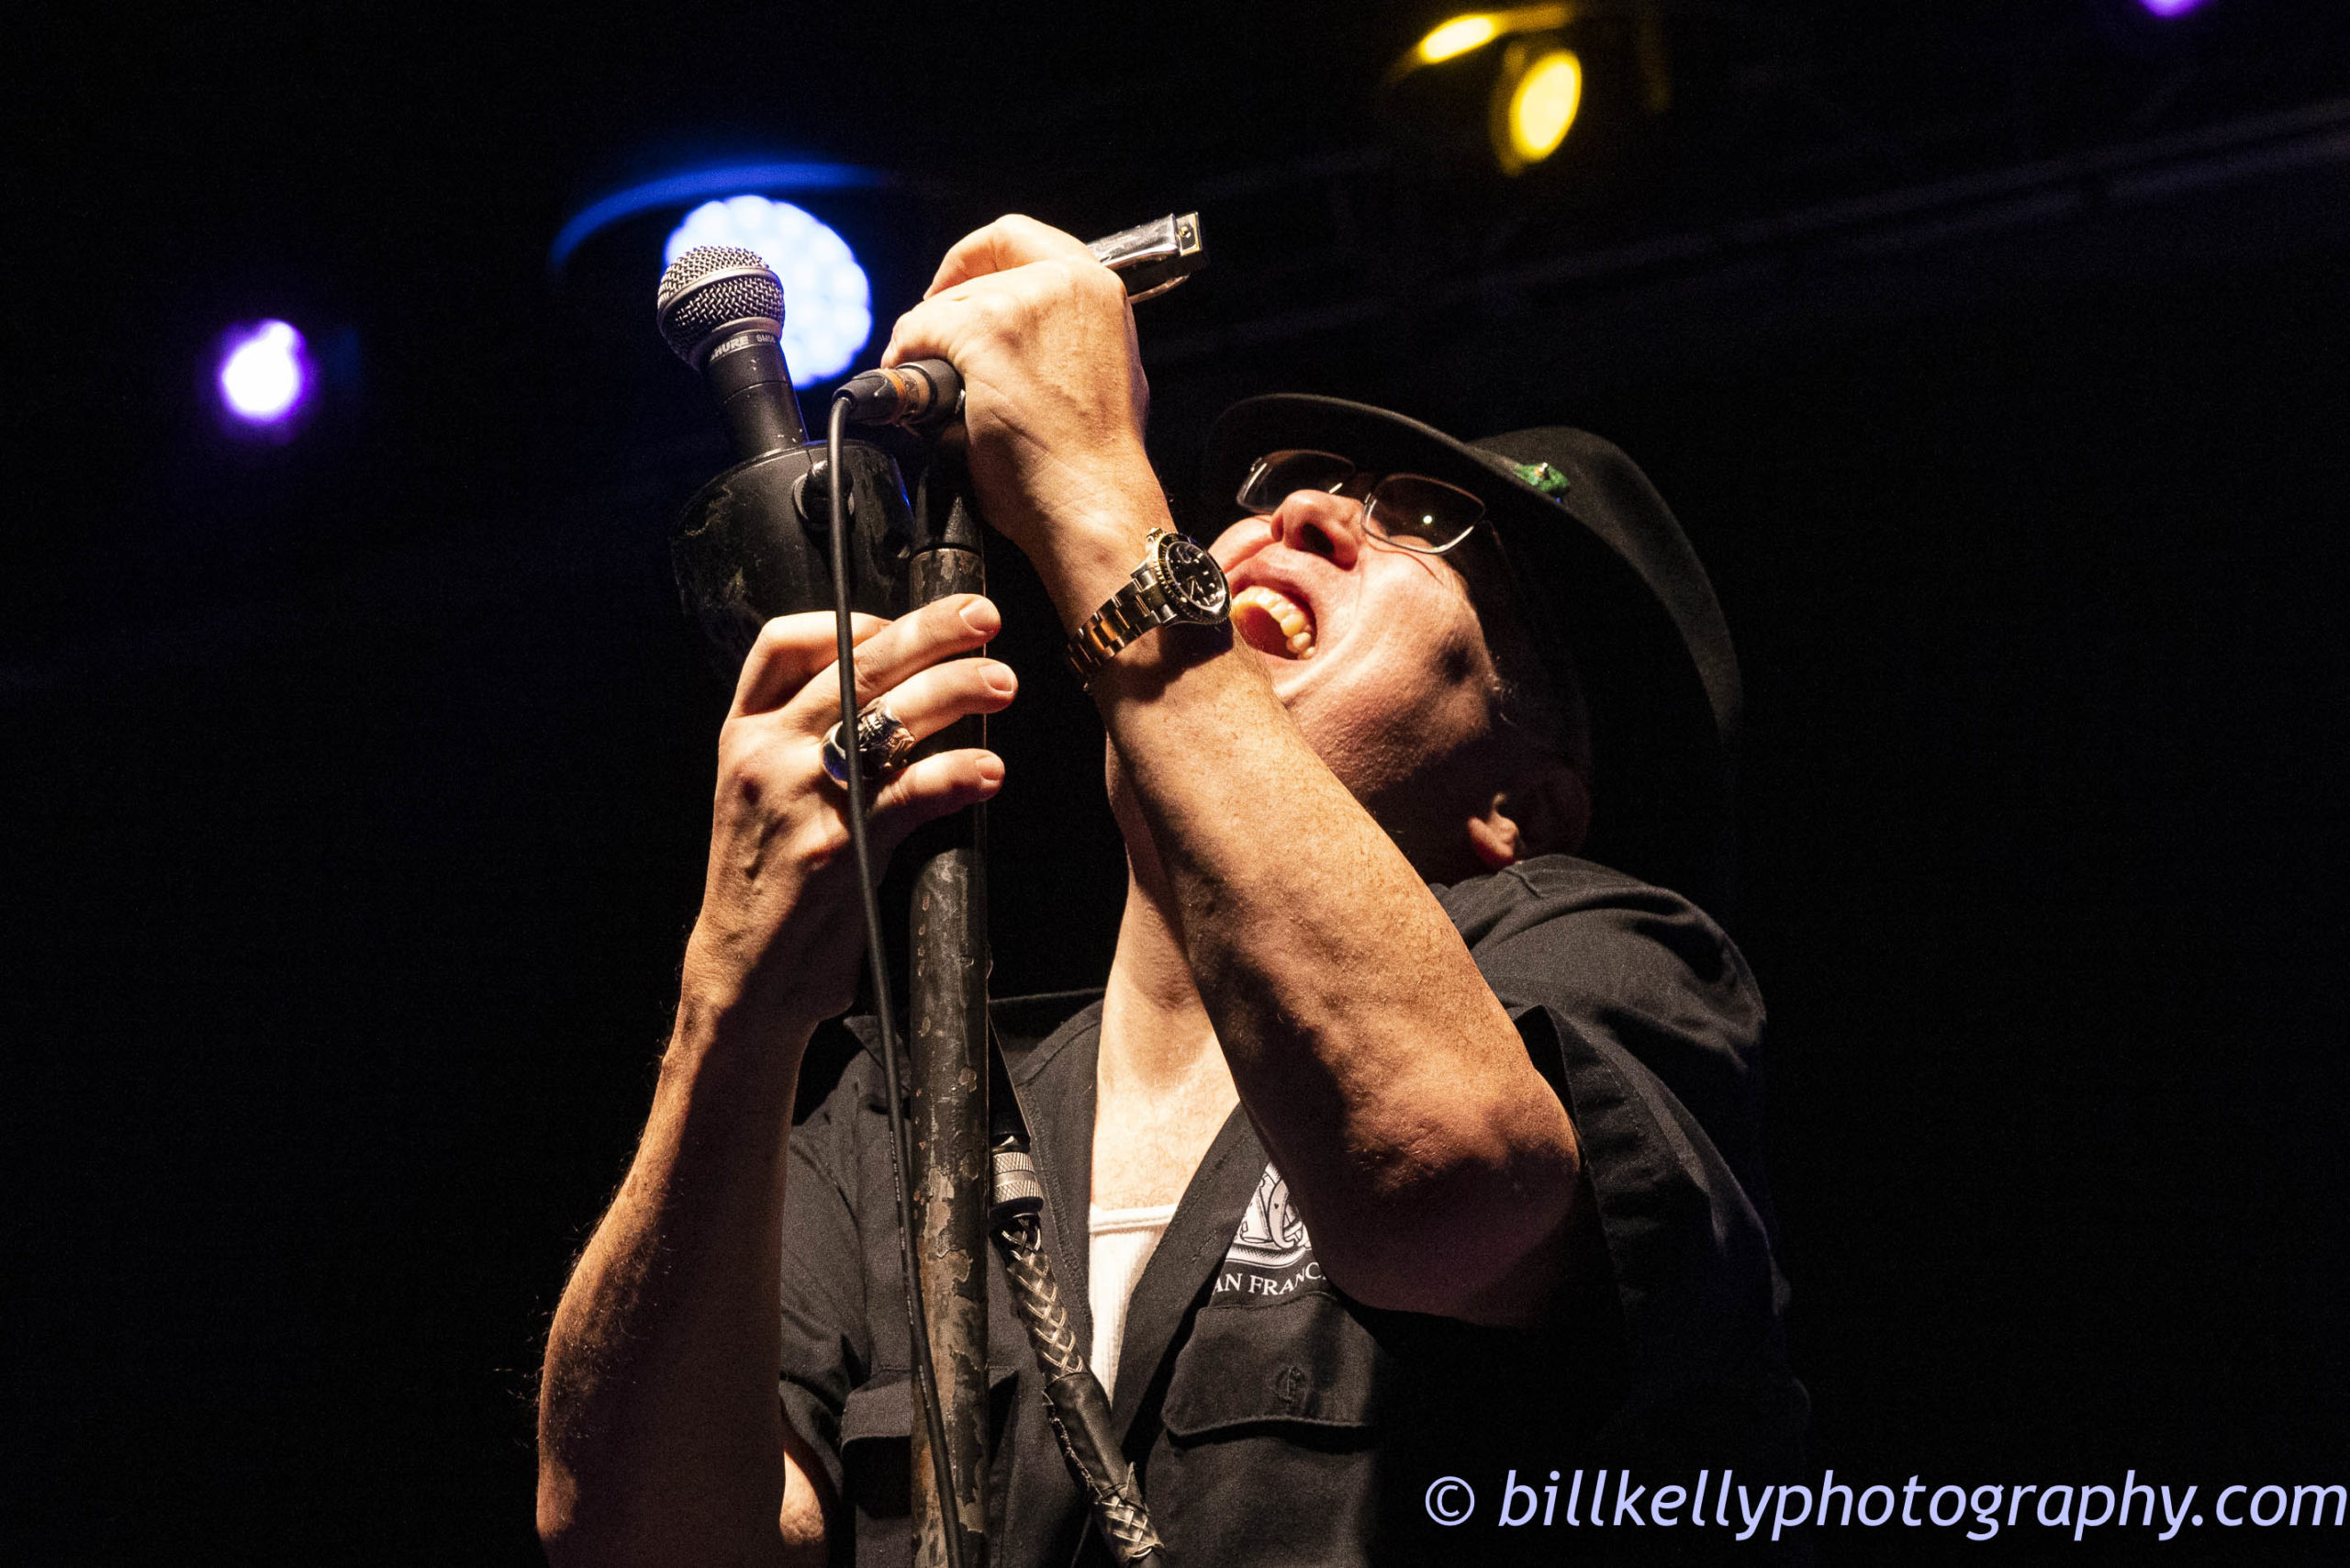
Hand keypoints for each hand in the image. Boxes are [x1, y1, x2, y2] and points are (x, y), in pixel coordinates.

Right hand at [680, 596, 1014, 1029]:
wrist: (743, 975)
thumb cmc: (769, 885)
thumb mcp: (764, 795)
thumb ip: (810, 741)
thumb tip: (897, 692)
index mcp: (745, 733)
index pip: (784, 642)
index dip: (853, 622)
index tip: (905, 625)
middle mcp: (767, 753)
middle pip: (855, 664)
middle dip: (928, 631)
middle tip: (981, 618)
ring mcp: (802, 797)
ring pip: (888, 715)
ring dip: (957, 691)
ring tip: (1002, 684)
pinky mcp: (840, 846)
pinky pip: (911, 792)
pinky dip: (957, 775)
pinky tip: (988, 772)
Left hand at [881, 215, 1167, 623]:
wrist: (1094, 501)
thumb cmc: (1096, 461)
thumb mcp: (1104, 372)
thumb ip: (1067, 336)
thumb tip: (1021, 341)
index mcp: (1099, 288)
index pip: (1019, 238)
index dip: (975, 259)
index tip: (956, 289)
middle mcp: (1067, 281)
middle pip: (977, 273)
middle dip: (947, 311)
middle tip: (932, 350)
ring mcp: (1025, 304)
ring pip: (946, 305)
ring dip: (926, 342)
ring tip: (929, 385)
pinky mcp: (987, 333)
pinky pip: (920, 330)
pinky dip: (906, 357)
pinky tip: (914, 389)